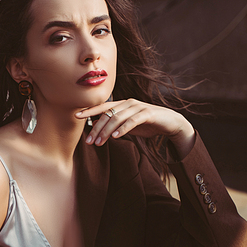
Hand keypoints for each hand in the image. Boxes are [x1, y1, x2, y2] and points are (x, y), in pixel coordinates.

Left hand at [76, 98, 194, 158]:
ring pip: (117, 118)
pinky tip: (115, 137)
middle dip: (96, 128)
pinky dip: (123, 129)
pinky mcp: (147, 113)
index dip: (89, 110)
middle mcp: (128, 103)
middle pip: (107, 114)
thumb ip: (114, 126)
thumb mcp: (127, 126)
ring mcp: (138, 107)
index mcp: (122, 104)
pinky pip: (132, 121)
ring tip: (100, 143)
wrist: (170, 123)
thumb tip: (98, 128)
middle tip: (89, 142)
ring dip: (107, 131)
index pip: (102, 107)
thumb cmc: (147, 124)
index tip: (76, 116)